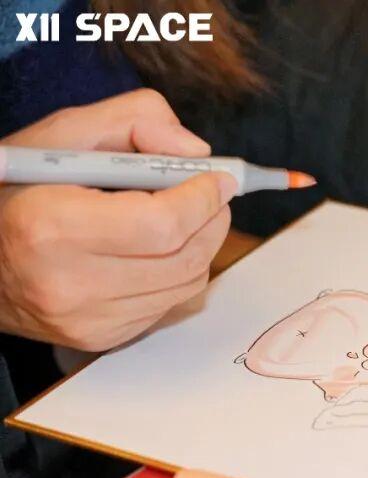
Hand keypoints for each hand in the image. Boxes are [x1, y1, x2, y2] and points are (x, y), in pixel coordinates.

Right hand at [0, 89, 235, 350]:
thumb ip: (133, 120)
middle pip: (185, 257)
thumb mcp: (62, 136)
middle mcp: (71, 285)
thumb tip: (196, 151)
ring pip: (188, 284)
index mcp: (52, 228)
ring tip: (188, 217)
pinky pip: (170, 305)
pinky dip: (180, 273)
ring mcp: (88, 320)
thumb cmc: (16, 192)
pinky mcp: (102, 338)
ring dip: (203, 246)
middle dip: (212, 219)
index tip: (219, 178)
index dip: (202, 198)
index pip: (162, 224)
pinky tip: (158, 250)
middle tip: (213, 193)